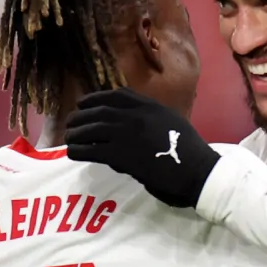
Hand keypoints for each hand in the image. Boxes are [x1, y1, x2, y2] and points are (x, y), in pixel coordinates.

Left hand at [65, 88, 219, 207]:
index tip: (84, 103)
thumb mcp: (172, 124)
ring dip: (76, 133)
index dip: (96, 98)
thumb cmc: (190, 153)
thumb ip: (152, 121)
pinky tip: (73, 153)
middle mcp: (136, 115)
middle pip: (99, 110)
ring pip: (92, 128)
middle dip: (81, 115)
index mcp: (150, 107)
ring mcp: (127, 134)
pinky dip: (79, 150)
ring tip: (68, 138)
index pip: (117, 95)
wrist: (198, 171)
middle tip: (71, 123)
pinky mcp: (122, 155)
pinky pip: (92, 150)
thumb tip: (132, 129)